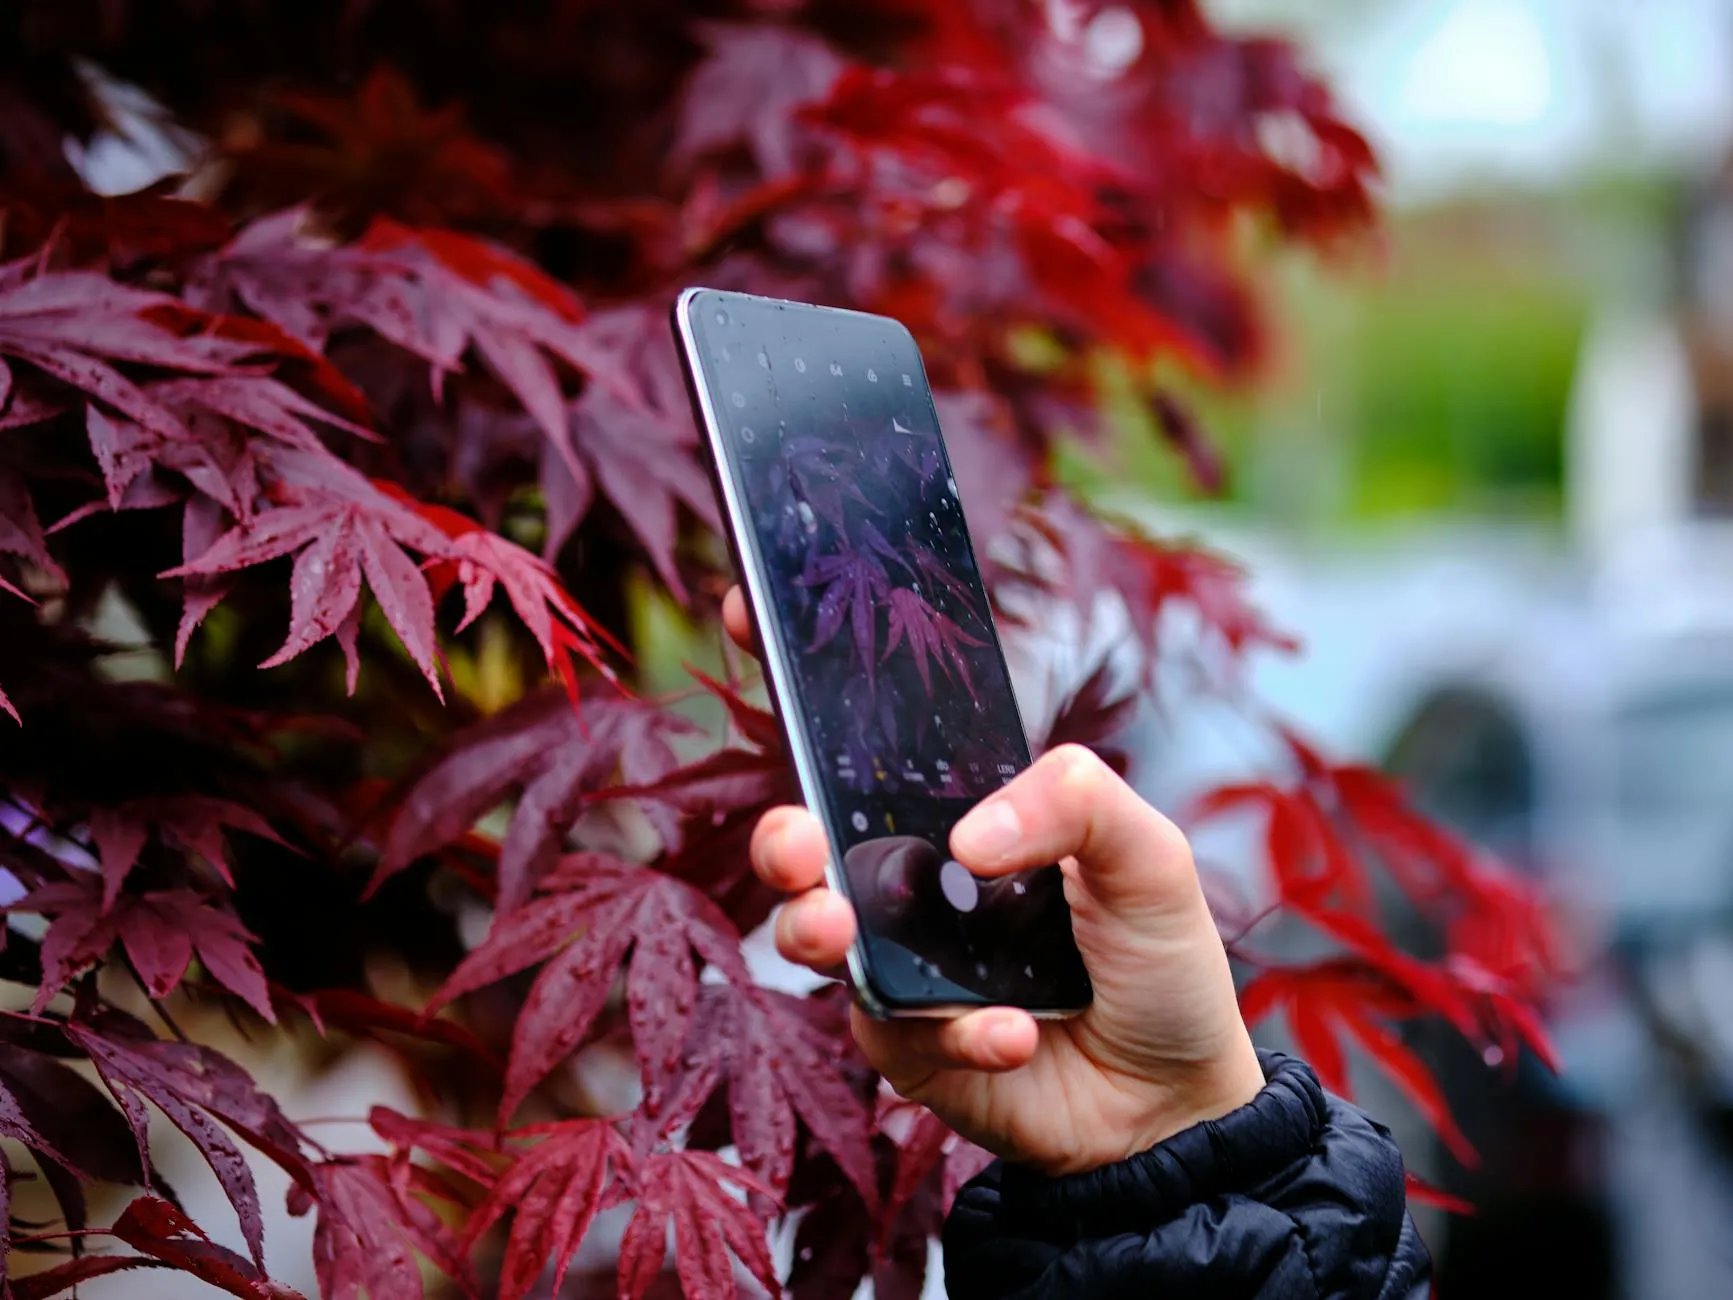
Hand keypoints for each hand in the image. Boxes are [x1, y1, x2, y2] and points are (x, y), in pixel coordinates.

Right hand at [723, 587, 1265, 1177]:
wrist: (1174, 1106)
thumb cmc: (1160, 965)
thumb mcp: (1149, 856)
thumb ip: (1078, 801)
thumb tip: (967, 838)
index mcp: (965, 816)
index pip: (875, 742)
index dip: (810, 681)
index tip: (752, 613)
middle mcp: (916, 882)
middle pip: (810, 838)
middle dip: (780, 835)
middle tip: (799, 843)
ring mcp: (901, 962)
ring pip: (812, 932)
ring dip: (814, 926)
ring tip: (843, 930)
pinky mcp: (905, 1044)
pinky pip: (894, 1029)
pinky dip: (954, 1031)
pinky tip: (1015, 1032)